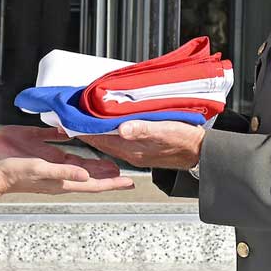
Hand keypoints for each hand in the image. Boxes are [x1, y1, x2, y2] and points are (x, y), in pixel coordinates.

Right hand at [0, 125, 122, 179]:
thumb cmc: (13, 171)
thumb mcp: (40, 170)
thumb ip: (63, 172)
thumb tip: (86, 176)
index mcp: (62, 180)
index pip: (94, 184)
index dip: (112, 184)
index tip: (130, 183)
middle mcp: (60, 173)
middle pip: (91, 174)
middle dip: (109, 173)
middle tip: (127, 170)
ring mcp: (51, 164)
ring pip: (80, 163)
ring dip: (95, 162)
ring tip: (110, 159)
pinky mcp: (42, 152)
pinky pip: (63, 149)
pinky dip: (75, 146)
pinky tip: (78, 138)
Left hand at [79, 121, 204, 169]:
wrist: (200, 151)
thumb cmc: (185, 140)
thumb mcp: (163, 130)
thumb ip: (142, 129)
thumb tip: (121, 129)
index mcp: (132, 150)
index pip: (100, 139)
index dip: (84, 130)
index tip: (70, 120)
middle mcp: (130, 153)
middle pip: (101, 141)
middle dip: (87, 129)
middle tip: (72, 117)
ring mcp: (136, 152)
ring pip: (109, 141)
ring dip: (98, 130)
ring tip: (86, 118)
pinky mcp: (142, 149)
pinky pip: (120, 140)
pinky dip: (110, 131)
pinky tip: (109, 124)